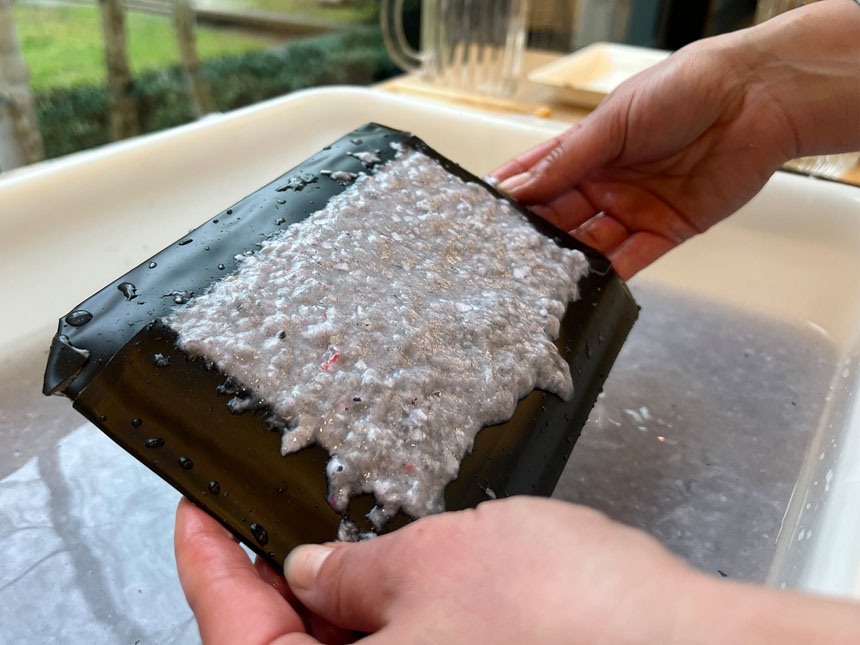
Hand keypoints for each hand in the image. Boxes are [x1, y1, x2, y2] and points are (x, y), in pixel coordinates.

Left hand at [177, 495, 859, 642]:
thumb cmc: (569, 620)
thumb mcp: (436, 563)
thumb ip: (353, 572)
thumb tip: (308, 571)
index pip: (234, 632)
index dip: (207, 564)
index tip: (195, 513)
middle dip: (264, 578)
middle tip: (256, 512)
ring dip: (327, 596)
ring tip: (324, 530)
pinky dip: (381, 613)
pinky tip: (389, 566)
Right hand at [493, 0, 859, 279]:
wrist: (755, 98)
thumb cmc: (686, 88)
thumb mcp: (615, 120)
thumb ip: (568, 158)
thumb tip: (521, 187)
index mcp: (591, 149)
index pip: (542, 177)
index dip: (515, 196)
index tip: (486, 217)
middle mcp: (609, 181)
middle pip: (562, 216)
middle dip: (537, 235)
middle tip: (508, 256)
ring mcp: (636, 208)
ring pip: (592, 243)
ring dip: (570, 260)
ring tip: (543, 277)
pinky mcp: (667, 230)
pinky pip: (632, 259)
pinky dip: (611, 274)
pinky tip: (587, 286)